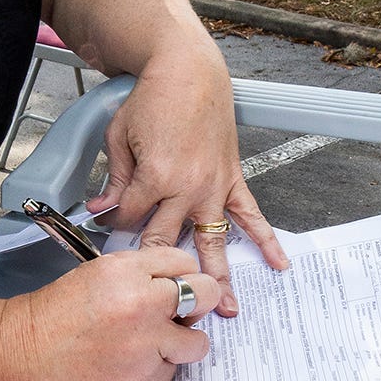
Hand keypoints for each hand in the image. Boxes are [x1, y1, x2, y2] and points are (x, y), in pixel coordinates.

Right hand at [0, 249, 222, 380]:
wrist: (20, 355)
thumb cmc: (49, 317)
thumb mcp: (94, 276)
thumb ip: (137, 276)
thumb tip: (173, 286)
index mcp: (127, 270)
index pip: (184, 262)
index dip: (183, 275)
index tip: (177, 286)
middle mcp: (142, 301)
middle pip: (205, 294)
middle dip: (198, 304)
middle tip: (181, 313)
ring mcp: (146, 341)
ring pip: (197, 342)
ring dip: (181, 345)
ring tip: (156, 345)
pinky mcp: (141, 376)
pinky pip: (170, 374)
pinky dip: (156, 372)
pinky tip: (132, 365)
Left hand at [86, 49, 288, 315]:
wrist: (188, 71)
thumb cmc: (153, 98)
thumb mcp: (120, 136)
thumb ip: (115, 178)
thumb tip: (102, 209)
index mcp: (155, 178)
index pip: (129, 220)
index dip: (113, 226)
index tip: (106, 228)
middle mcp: (186, 189)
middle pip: (165, 241)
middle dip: (155, 267)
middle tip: (154, 295)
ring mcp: (213, 187)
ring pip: (211, 241)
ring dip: (216, 276)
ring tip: (223, 310)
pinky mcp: (232, 179)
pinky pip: (251, 216)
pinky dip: (267, 241)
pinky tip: (278, 265)